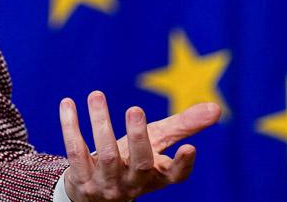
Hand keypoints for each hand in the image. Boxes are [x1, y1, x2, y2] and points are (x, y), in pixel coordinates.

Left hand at [58, 90, 220, 201]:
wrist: (97, 193)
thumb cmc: (133, 160)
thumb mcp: (157, 143)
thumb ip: (184, 125)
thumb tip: (217, 108)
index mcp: (156, 176)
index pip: (175, 176)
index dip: (183, 164)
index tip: (190, 148)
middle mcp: (133, 184)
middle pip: (139, 163)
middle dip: (138, 136)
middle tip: (135, 109)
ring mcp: (107, 185)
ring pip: (106, 154)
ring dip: (100, 122)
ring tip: (97, 95)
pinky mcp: (82, 180)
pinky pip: (75, 152)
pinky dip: (70, 127)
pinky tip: (68, 104)